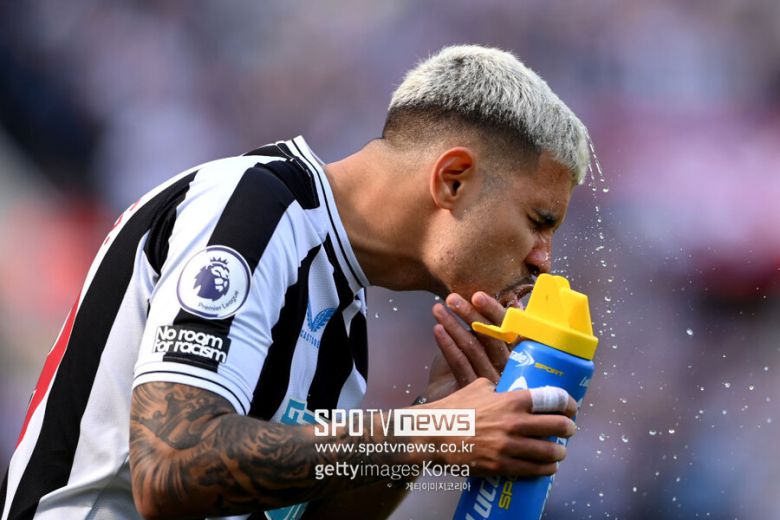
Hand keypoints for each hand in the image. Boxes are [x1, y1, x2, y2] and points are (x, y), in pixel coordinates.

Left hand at [419, 292, 514, 402]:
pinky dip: (447, 344)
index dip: (493, 312)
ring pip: (474, 349)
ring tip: (438, 309)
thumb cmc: (461, 371)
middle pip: (492, 338)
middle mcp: (507, 369)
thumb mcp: (471, 345)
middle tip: (452, 299)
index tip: (477, 296)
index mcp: (512, 354)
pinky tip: (437, 329)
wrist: (447, 409)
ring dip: (454, 325)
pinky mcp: (474, 392)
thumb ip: (476, 327)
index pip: (508, 329)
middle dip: (471, 315)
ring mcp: (492, 382)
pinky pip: (460, 363)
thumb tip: (469, 301)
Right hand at [420, 378, 576, 476]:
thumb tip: (507, 389)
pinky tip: (548, 467)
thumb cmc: (454, 409)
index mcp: (510, 399)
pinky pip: (534, 470)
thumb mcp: (477, 388)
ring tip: (559, 451)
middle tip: (568, 430)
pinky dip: (546, 469)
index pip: (552, 398)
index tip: (571, 408)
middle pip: (558, 425)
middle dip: (568, 428)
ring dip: (559, 452)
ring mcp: (509, 446)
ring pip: (550, 452)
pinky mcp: (502, 465)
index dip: (568, 403)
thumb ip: (497, 389)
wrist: (433, 436)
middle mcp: (515, 422)